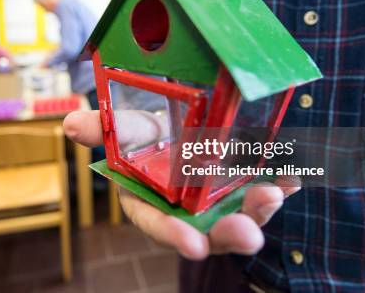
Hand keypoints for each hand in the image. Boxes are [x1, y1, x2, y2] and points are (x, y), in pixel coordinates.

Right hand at [63, 110, 299, 259]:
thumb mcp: (123, 127)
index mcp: (152, 201)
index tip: (192, 245)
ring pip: (239, 214)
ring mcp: (219, 200)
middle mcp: (187, 209)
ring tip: (274, 195)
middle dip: (227, 235)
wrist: (175, 120)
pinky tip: (294, 176)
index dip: (173, 235)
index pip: (158, 224)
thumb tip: (70, 124)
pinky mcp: (243, 184)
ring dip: (259, 209)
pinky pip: (263, 189)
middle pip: (207, 230)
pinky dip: (281, 185)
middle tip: (247, 235)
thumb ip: (102, 128)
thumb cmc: (145, 131)